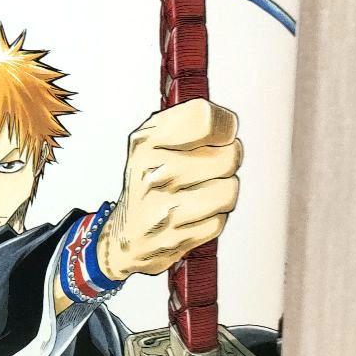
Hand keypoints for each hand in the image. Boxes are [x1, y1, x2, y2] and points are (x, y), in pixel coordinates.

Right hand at [98, 99, 241, 280]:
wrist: (127, 235)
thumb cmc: (145, 185)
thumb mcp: (150, 143)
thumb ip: (187, 121)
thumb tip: (225, 121)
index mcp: (146, 144)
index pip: (206, 118)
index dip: (223, 126)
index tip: (219, 135)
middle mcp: (154, 173)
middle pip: (228, 155)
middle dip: (226, 162)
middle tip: (207, 168)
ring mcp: (166, 207)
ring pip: (229, 188)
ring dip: (221, 191)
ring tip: (200, 192)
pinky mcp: (179, 237)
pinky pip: (220, 219)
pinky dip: (212, 218)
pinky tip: (193, 215)